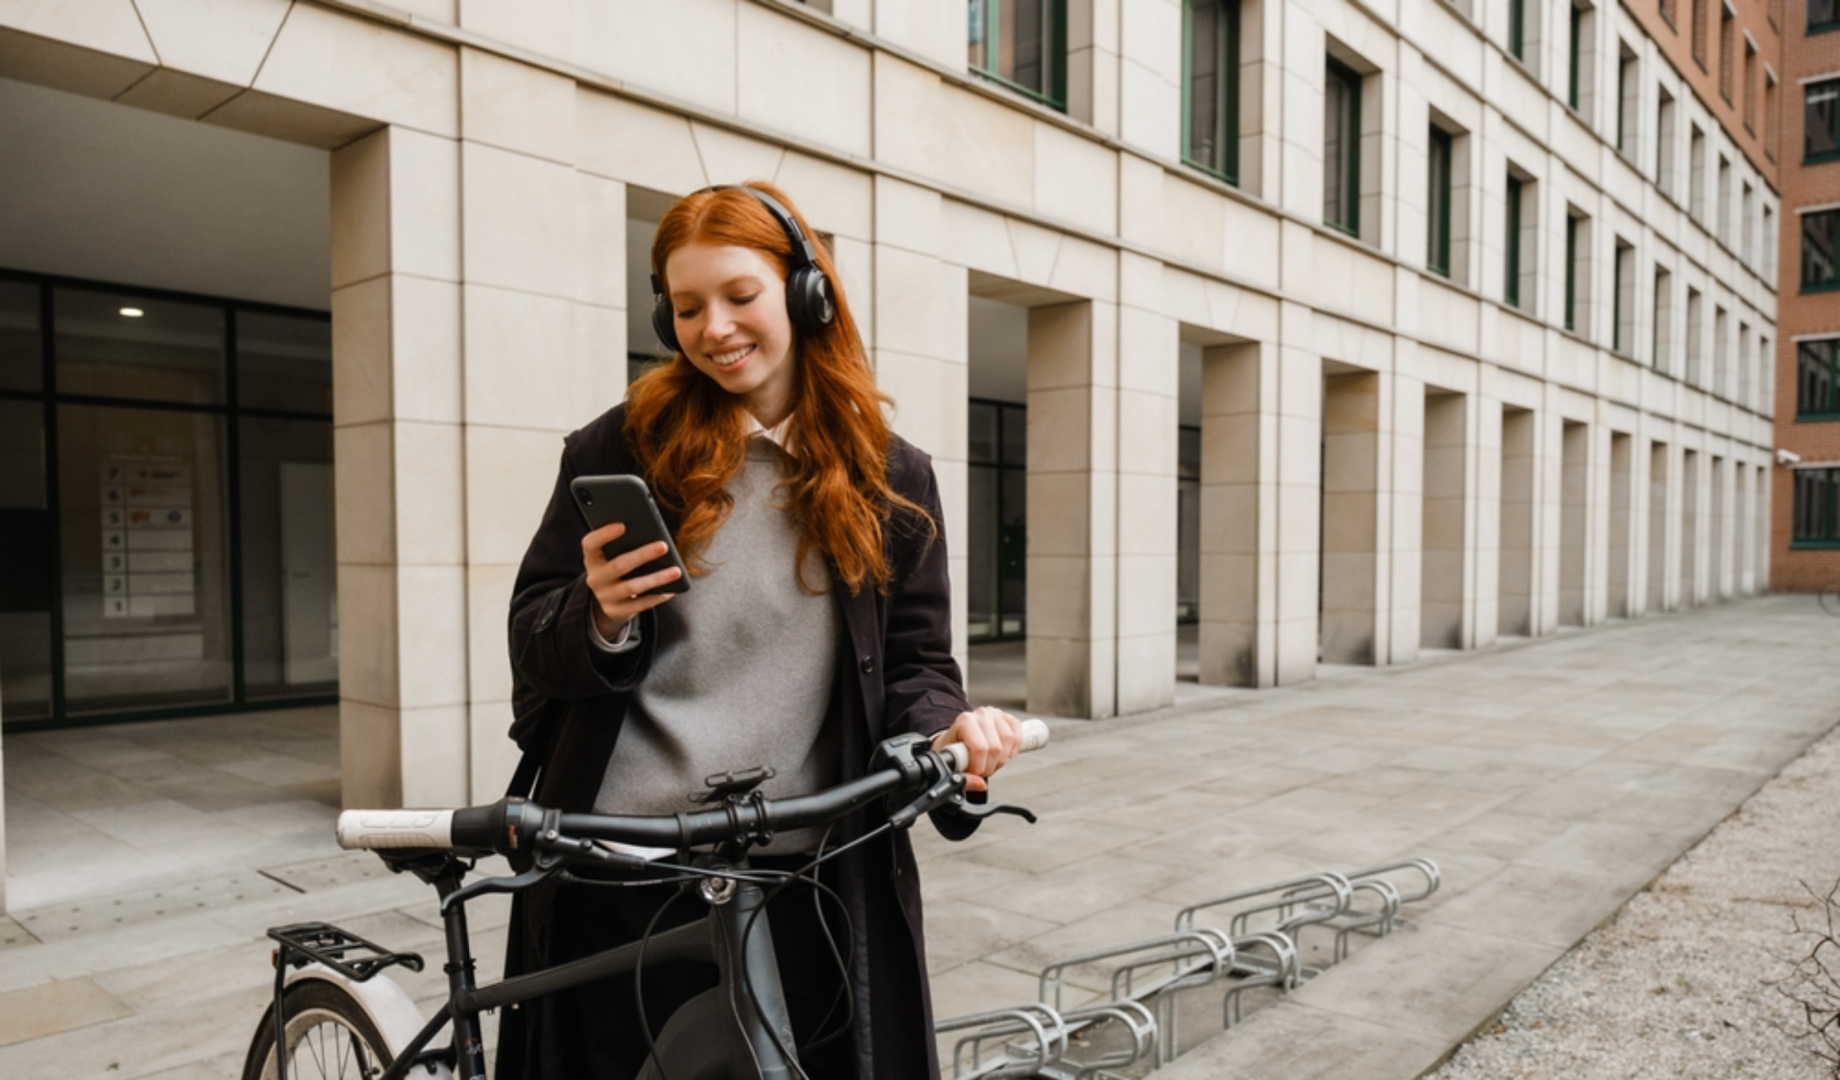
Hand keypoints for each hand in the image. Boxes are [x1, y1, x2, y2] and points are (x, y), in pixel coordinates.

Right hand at [582, 522, 681, 637]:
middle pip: (618, 565)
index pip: (590, 544)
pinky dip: (656, 597)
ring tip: (676, 571)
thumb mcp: (612, 556)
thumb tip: (651, 532)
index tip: (623, 525)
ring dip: (656, 578)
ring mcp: (605, 596)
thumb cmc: (616, 568)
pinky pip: (639, 605)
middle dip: (642, 555)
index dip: (604, 534)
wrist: (607, 602)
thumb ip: (623, 544)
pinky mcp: (616, 611)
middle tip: (664, 546)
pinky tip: (671, 590)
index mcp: (592, 558)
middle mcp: (595, 578)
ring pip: (632, 588)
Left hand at [932, 706, 1023, 792]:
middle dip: (990, 765)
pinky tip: (1007, 753)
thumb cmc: (953, 748)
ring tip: (991, 763)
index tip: (974, 773)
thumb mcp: (952, 762)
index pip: (980, 748)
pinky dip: (1015, 746)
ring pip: (1009, 739)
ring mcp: (995, 714)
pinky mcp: (1006, 717)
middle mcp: (981, 715)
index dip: (979, 767)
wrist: (956, 738)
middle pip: (996, 747)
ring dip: (1002, 758)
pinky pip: (1017, 732)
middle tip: (982, 770)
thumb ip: (964, 777)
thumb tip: (979, 784)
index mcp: (965, 721)